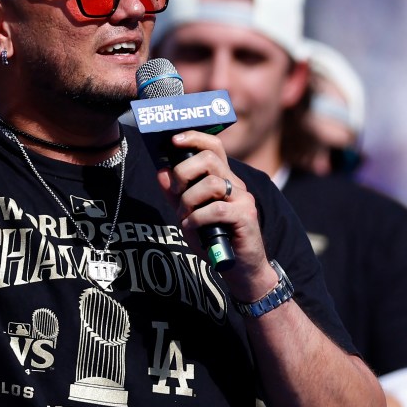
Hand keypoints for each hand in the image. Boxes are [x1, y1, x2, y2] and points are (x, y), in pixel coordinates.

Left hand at [156, 131, 268, 273]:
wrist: (239, 268)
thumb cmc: (213, 239)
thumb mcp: (188, 214)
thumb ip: (175, 194)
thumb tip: (161, 171)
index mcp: (223, 178)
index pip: (213, 146)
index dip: (194, 138)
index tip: (173, 141)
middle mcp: (235, 184)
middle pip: (209, 159)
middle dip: (184, 173)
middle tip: (176, 192)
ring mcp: (243, 199)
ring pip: (211, 183)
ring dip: (189, 200)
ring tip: (185, 216)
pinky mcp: (246, 216)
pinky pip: (216, 209)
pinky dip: (197, 218)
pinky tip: (192, 228)